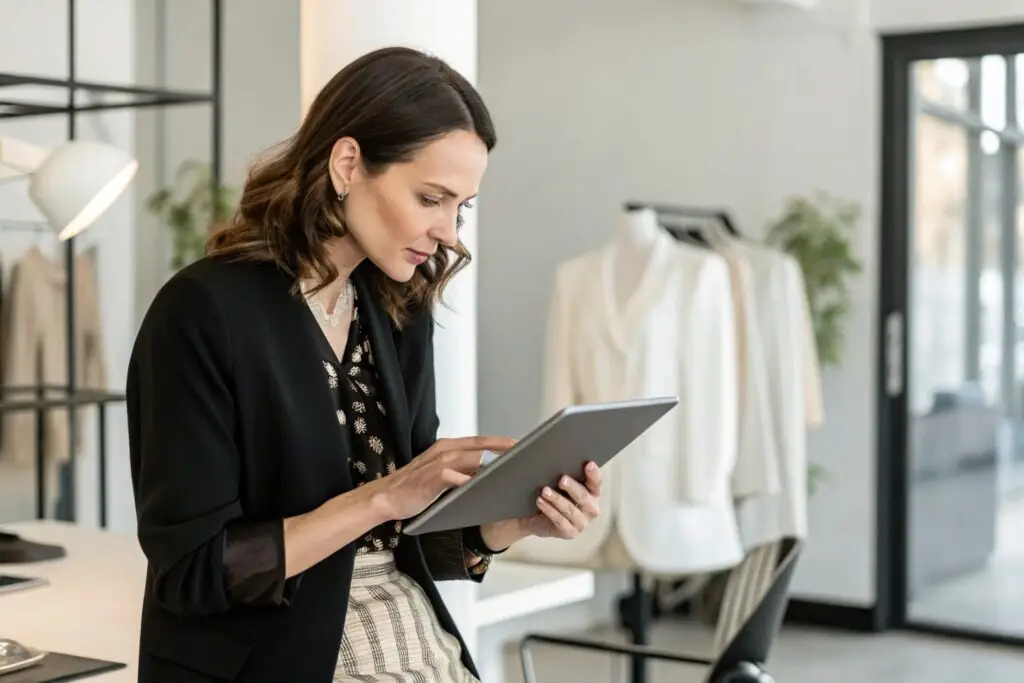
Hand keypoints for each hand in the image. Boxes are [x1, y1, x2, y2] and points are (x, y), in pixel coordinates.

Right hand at [366, 436, 515, 520]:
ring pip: (471, 457)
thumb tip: (488, 475)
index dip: (502, 442)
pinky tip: (484, 485)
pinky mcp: (431, 477)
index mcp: (448, 448)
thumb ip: (463, 472)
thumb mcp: (444, 477)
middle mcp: (444, 450)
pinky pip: (454, 476)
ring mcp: (438, 462)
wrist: (386, 497)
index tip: (523, 445)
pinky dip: (469, 479)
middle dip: (504, 448)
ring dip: (493, 462)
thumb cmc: (416, 488)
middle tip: (526, 453)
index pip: (481, 441)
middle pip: (480, 445)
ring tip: (513, 469)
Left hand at [481, 461, 602, 548]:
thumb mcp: (555, 479)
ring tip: (544, 491)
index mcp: (592, 492)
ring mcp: (582, 522)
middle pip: (584, 496)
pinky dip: (550, 511)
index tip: (587, 464)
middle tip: (561, 479)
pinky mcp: (570, 532)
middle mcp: (591, 507)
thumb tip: (553, 451)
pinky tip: (540, 502)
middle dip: (572, 487)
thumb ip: (561, 468)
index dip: (594, 474)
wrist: (533, 516)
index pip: (597, 482)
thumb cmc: (549, 492)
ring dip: (557, 499)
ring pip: (571, 509)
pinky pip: (560, 521)